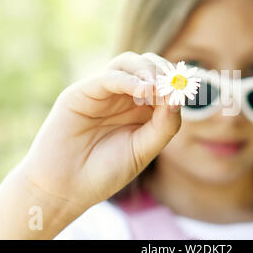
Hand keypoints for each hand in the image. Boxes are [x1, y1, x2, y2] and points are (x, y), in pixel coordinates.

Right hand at [18, 51, 181, 211]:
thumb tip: (179, 97)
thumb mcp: (143, 150)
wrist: (66, 189)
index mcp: (140, 109)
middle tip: (173, 85)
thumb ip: (164, 125)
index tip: (186, 90)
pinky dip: (128, 79)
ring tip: (158, 88)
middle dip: (164, 71)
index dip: (175, 82)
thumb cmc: (104, 171)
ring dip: (148, 70)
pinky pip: (107, 77)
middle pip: (147, 65)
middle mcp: (122, 96)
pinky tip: (144, 90)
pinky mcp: (81, 93)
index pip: (162, 82)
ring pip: (128, 63)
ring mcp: (102, 93)